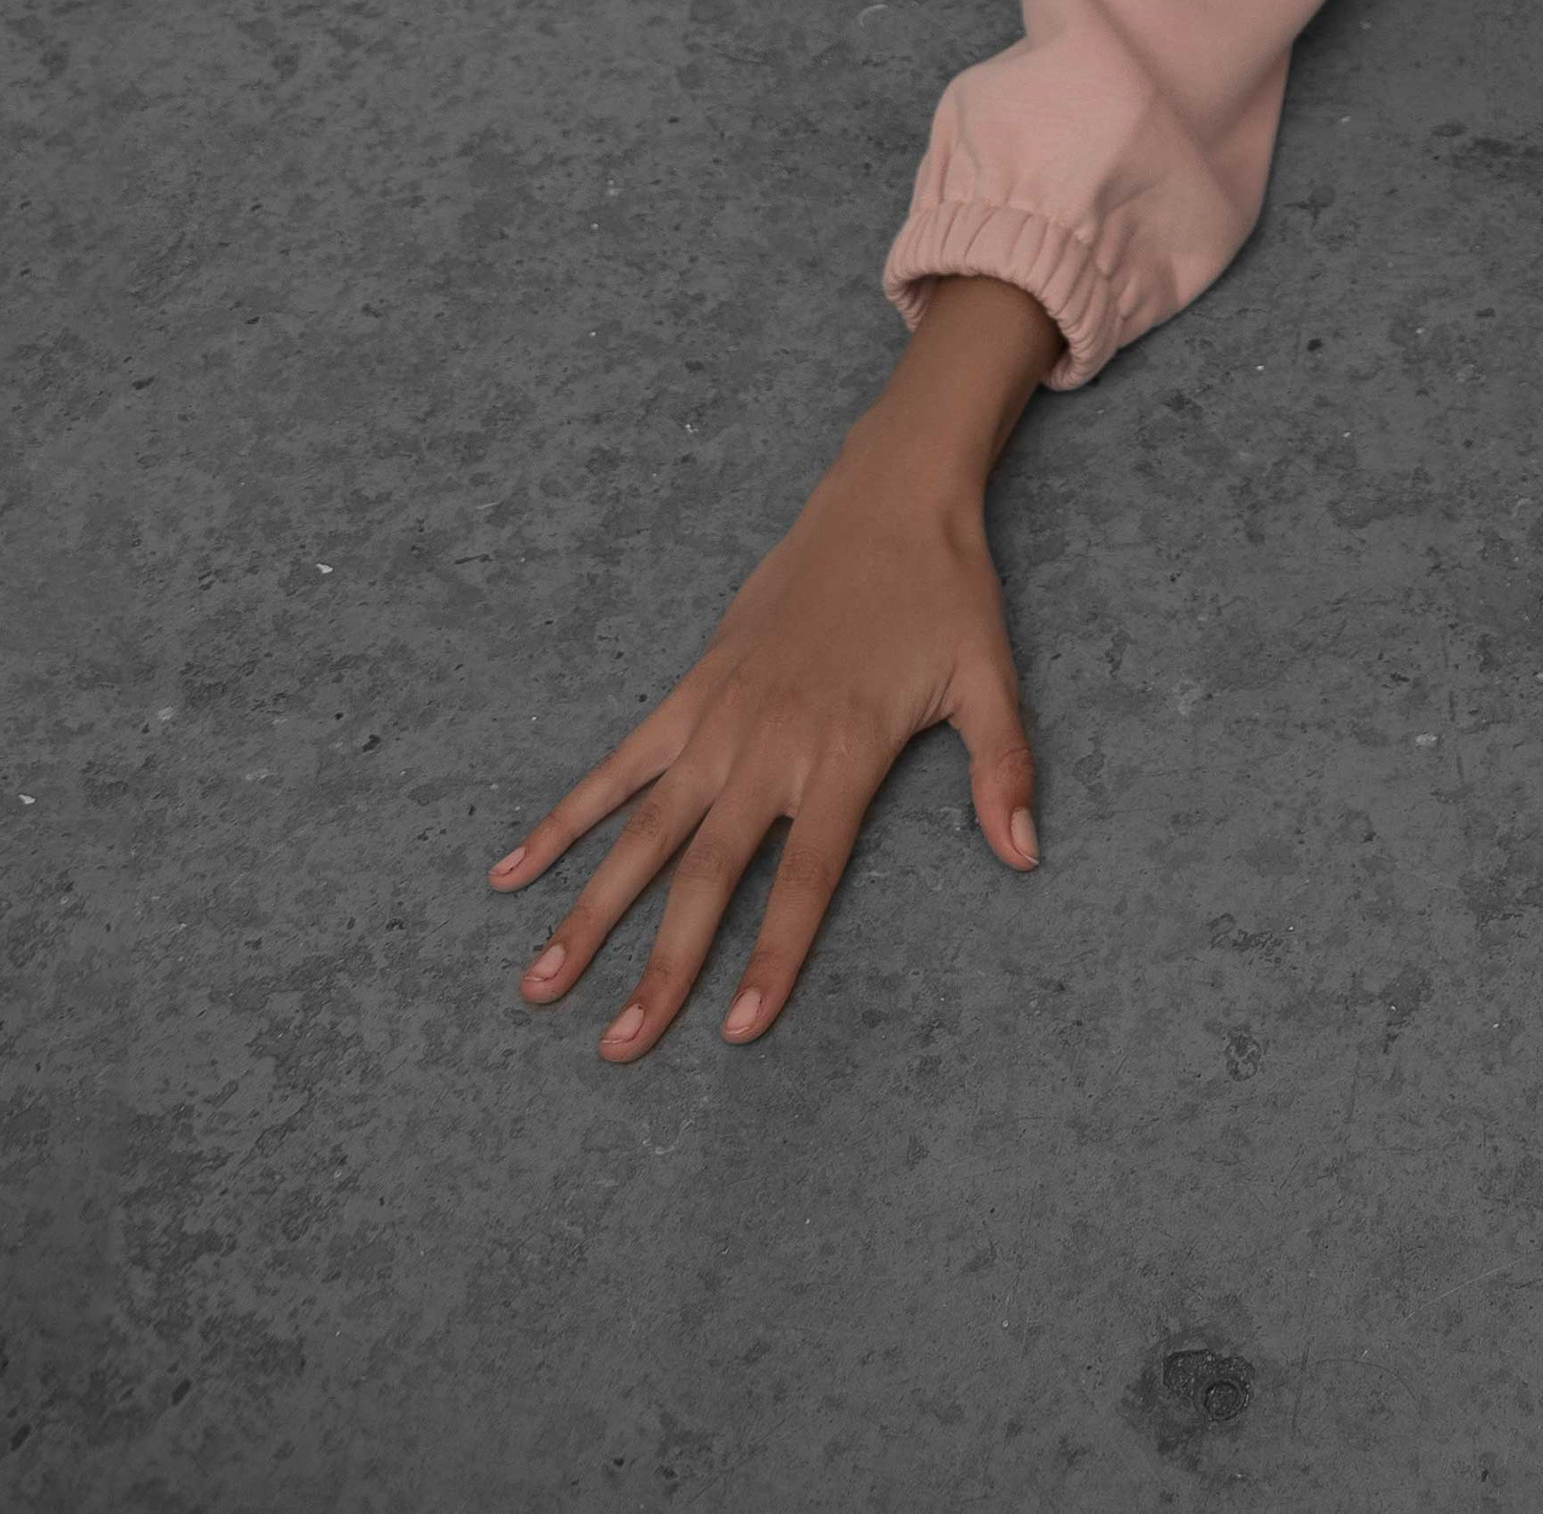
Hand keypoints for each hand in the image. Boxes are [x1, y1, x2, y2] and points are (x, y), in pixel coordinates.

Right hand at [485, 433, 1037, 1061]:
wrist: (889, 497)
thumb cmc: (945, 593)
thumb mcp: (991, 678)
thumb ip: (1003, 771)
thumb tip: (1028, 856)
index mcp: (845, 753)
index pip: (804, 879)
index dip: (771, 956)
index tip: (733, 1031)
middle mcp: (771, 746)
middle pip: (706, 875)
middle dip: (661, 966)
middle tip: (618, 1046)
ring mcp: (721, 718)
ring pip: (644, 833)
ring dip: (590, 909)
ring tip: (540, 983)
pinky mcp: (693, 690)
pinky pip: (619, 765)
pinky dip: (566, 817)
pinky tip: (514, 869)